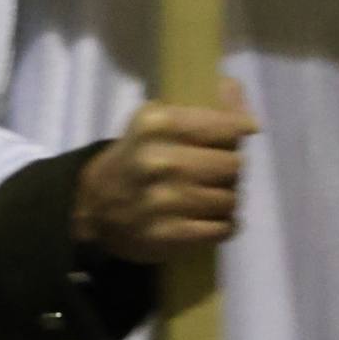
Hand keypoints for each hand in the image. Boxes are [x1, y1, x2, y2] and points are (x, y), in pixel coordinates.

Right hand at [73, 81, 258, 263]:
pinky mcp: (169, 235)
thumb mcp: (157, 120)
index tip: (246, 132)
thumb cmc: (135, 156)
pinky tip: (215, 219)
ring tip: (215, 195)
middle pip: (233, 164)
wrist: (92, 207)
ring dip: (229, 198)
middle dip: (232, 168)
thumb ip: (206, 107)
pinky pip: (221, 229)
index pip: (226, 127)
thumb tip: (243, 105)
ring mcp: (165, 201)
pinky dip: (225, 225)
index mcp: (159, 124)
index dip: (240, 130)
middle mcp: (161, 161)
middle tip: (221, 171)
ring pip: (230, 198)